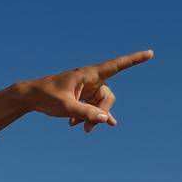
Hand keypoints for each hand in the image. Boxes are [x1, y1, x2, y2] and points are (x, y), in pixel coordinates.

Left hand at [18, 50, 153, 132]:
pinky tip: (104, 125)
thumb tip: (105, 119)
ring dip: (92, 118)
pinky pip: (94, 108)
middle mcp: (91, 79)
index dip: (134, 60)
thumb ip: (85, 112)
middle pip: (107, 96)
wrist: (31, 97)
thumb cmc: (46, 96)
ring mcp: (87, 89)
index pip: (116, 65)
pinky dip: (93, 117)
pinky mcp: (83, 97)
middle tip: (86, 128)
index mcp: (88, 74)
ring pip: (100, 105)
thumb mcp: (65, 107)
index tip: (150, 53)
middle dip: (100, 113)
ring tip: (78, 128)